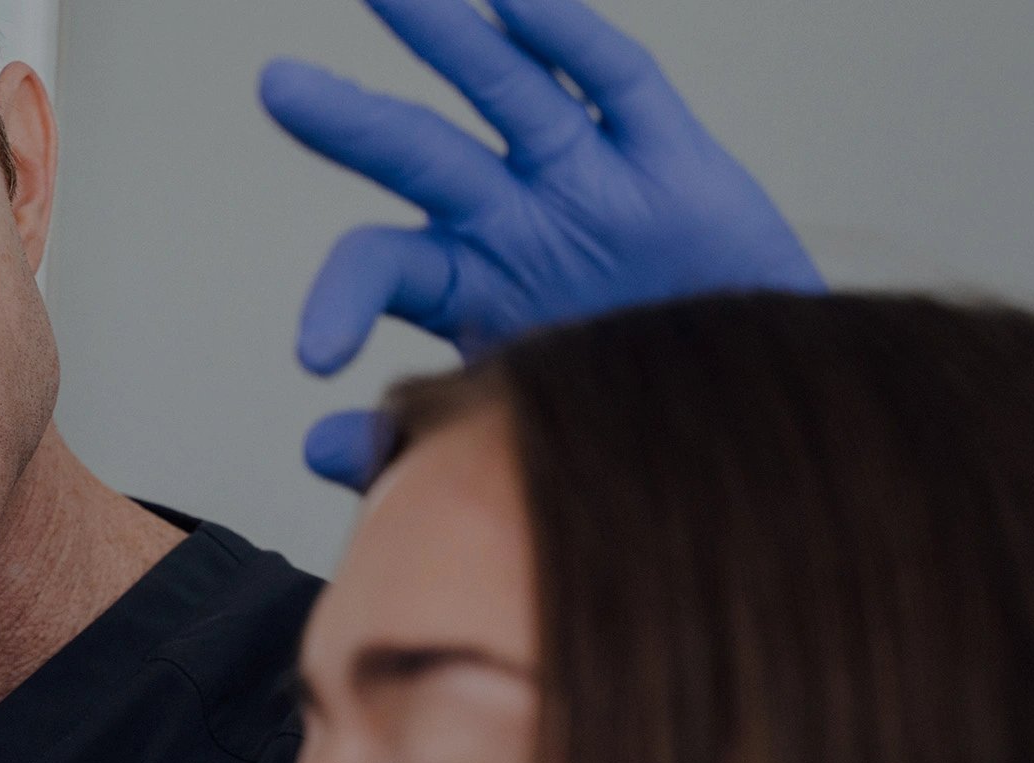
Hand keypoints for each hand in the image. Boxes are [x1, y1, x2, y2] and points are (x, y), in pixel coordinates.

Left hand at [264, 0, 823, 487]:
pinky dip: (571, 39)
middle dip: (351, 119)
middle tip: (278, 86)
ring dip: (448, 37)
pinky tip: (517, 0)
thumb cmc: (629, 424)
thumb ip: (410, 442)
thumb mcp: (516, 442)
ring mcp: (592, 183)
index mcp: (468, 285)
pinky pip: (618, 83)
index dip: (343, 297)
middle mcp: (518, 220)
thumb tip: (314, 447)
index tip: (314, 355)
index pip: (385, 268)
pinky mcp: (676, 164)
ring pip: (506, 91)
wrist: (755, 418)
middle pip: (420, 153)